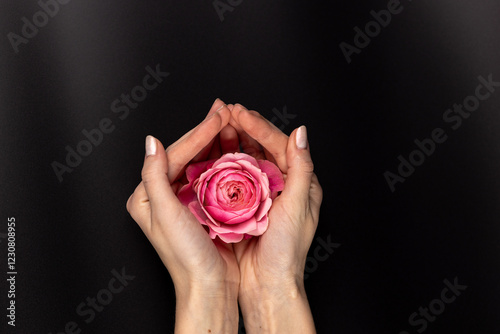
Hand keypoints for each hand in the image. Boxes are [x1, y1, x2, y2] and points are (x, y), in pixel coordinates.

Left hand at [126, 99, 239, 333]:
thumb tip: (152, 141)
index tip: (219, 117)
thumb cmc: (186, 257)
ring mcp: (182, 200)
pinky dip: (223, 159)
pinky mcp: (200, 207)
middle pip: (186, 154)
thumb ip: (154, 176)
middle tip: (225, 110)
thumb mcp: (165, 214)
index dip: (198, 133)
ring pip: (200, 161)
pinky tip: (233, 147)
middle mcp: (162, 195)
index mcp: (147, 195)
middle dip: (207, 131)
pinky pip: (211, 175)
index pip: (174, 154)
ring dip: (216, 141)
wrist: (208, 286)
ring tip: (231, 122)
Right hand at [229, 104, 322, 333]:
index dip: (258, 126)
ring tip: (217, 125)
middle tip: (225, 112)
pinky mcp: (244, 205)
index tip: (239, 112)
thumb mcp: (298, 206)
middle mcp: (281, 185)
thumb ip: (301, 168)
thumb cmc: (287, 250)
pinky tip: (212, 153)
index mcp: (300, 182)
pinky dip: (224, 164)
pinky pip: (233, 178)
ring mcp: (261, 194)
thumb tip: (301, 132)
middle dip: (243, 128)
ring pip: (246, 159)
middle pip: (261, 148)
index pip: (279, 145)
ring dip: (233, 142)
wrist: (268, 284)